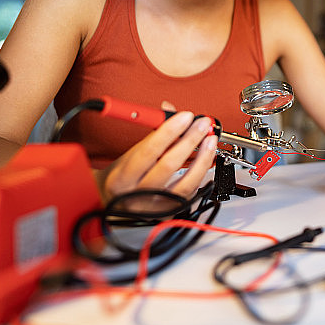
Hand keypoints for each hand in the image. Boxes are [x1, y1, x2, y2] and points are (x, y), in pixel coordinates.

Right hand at [103, 110, 217, 205]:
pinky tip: (207, 158)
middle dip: (189, 140)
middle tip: (202, 124)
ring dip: (202, 158)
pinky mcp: (172, 212)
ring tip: (210, 140)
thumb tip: (172, 112)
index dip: (169, 131)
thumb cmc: (122, 179)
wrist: (114, 206)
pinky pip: (191, 191)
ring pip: (186, 182)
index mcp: (121, 179)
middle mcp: (138, 196)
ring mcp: (156, 208)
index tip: (184, 116)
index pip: (148, 151)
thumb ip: (153, 135)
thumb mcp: (130, 156)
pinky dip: (201, 172)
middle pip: (169, 165)